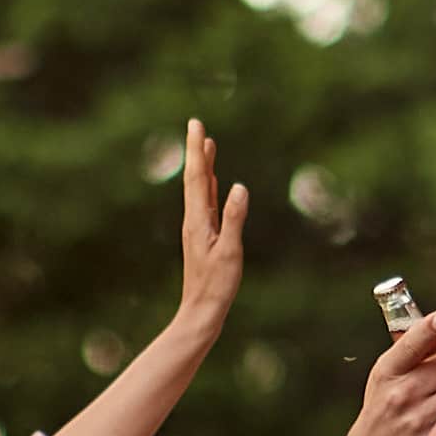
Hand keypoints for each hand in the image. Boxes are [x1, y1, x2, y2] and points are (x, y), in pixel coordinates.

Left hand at [154, 121, 247, 345]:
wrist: (201, 311)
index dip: (196, 150)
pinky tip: (210, 182)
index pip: (196, 177)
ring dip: (202, 165)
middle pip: (194, 178)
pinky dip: (207, 185)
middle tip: (197, 125)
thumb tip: (241, 186)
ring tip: (206, 146)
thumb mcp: (230, 252)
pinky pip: (205, 202)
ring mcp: (197, 227)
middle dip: (196, 151)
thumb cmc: (216, 285)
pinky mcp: (203, 236)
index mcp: (198, 220)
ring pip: (199, 188)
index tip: (196, 126)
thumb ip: (235, 218)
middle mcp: (194, 219)